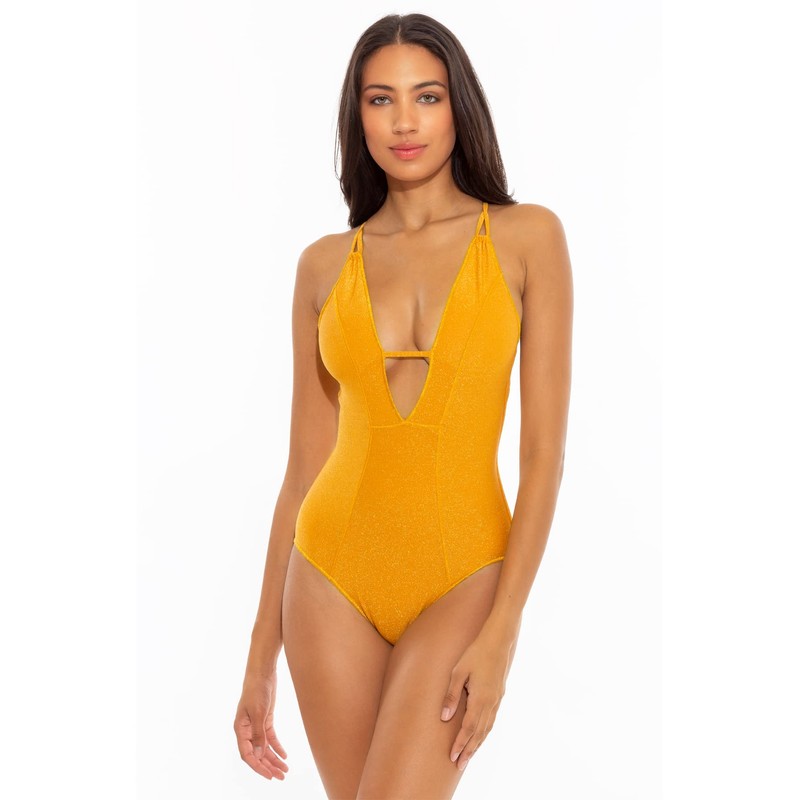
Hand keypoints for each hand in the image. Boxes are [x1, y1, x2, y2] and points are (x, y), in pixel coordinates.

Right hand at [233, 668, 288, 780]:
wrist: (262, 672)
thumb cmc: (257, 690)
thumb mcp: (258, 712)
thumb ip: (258, 734)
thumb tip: (259, 755)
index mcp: (240, 729)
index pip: (248, 754)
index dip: (258, 767)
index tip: (269, 776)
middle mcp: (247, 730)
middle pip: (257, 753)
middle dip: (268, 766)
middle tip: (281, 776)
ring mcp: (256, 725)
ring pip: (264, 747)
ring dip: (274, 759)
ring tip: (285, 769)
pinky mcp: (265, 719)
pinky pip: (270, 738)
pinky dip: (277, 747)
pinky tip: (284, 755)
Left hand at [440, 629, 515, 770]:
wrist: (499, 641)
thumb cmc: (476, 653)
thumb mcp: (459, 671)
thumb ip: (451, 695)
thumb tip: (444, 717)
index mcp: (480, 699)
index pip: (468, 729)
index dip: (460, 744)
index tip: (452, 758)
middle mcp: (491, 704)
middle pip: (479, 734)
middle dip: (469, 750)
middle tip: (460, 765)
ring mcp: (497, 700)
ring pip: (487, 728)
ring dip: (477, 744)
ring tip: (469, 755)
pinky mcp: (499, 695)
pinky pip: (492, 720)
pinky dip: (485, 732)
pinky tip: (480, 735)